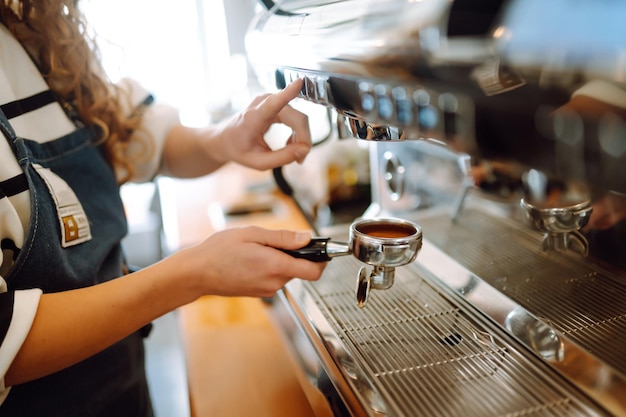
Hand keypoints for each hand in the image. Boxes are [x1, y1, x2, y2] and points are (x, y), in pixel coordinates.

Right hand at [173, 226, 326, 297]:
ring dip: (280, 260)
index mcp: (276, 267)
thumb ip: (283, 237)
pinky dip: (270, 267)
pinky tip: (251, 258)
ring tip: (257, 249)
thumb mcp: (252, 234)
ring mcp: (266, 290)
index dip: (322, 259)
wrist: (197, 273)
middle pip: (300, 269)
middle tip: (275, 241)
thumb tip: (306, 238)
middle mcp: (274, 283)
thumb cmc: (219, 251)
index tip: (321, 248)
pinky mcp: (259, 292)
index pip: (314, 271)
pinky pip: (274, 277)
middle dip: (295, 254)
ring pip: (286, 273)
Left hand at [216, 79, 311, 169]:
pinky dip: (297, 132)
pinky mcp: (276, 102)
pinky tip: (289, 143)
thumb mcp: (258, 162)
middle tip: (300, 160)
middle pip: (297, 118)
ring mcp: (270, 100)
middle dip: (303, 139)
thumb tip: (305, 150)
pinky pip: (296, 117)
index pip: (273, 103)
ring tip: (292, 153)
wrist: (226, 139)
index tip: (299, 82)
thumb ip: (282, 157)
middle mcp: (263, 103)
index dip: (288, 93)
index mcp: (253, 118)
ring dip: (301, 137)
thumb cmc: (239, 149)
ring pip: (299, 118)